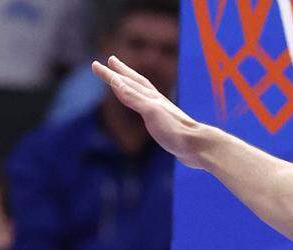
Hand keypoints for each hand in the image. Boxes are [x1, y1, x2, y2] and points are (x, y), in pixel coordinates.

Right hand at [92, 55, 206, 167]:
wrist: (196, 146)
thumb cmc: (174, 131)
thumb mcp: (151, 113)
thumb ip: (134, 97)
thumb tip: (115, 82)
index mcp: (149, 97)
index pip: (125, 82)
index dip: (110, 74)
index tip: (96, 64)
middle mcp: (154, 100)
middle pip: (134, 82)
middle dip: (120, 72)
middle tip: (110, 60)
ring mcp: (160, 110)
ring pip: (141, 92)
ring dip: (129, 83)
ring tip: (122, 79)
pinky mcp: (164, 122)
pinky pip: (146, 105)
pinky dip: (139, 100)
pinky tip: (141, 103)